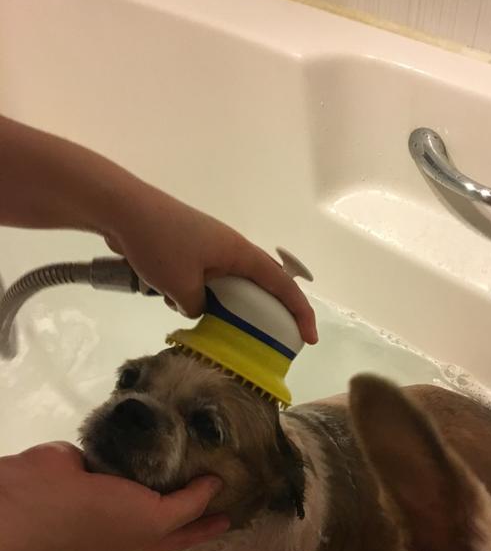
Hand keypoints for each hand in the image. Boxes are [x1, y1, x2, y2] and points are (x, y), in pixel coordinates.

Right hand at [0, 442, 228, 550]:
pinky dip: (150, 439)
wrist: (43, 496)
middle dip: (197, 489)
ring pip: (154, 472)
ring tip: (205, 438)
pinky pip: (134, 448)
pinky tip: (171, 424)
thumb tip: (216, 486)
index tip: (237, 511)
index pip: (186, 532)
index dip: (210, 525)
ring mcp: (117, 485)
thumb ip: (187, 505)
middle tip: (228, 466)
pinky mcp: (103, 457)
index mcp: (145, 536)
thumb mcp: (153, 520)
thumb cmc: (102, 518)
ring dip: (174, 458)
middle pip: (173, 501)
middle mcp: (133, 513)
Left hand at [105, 191, 317, 343]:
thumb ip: (197, 307)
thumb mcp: (181, 286)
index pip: (282, 284)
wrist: (121, 209)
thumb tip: (197, 309)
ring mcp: (208, 246)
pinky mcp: (187, 247)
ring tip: (209, 324)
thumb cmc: (159, 243)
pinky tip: (170, 299)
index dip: (300, 312)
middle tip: (261, 340)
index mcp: (239, 253)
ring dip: (219, 303)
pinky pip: (202, 277)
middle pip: (257, 285)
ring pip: (225, 283)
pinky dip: (194, 292)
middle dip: (260, 313)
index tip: (309, 338)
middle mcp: (229, 248)